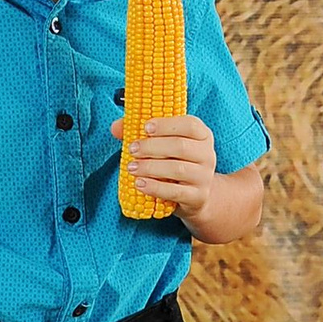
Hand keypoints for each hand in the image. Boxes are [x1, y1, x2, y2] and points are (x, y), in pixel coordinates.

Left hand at [111, 111, 218, 227]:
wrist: (195, 195)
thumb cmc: (175, 162)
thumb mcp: (164, 145)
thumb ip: (141, 133)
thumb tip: (115, 127)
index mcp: (202, 135)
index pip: (190, 125)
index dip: (167, 124)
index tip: (145, 127)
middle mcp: (207, 154)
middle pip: (180, 146)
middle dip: (152, 147)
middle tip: (132, 149)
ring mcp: (204, 177)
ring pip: (177, 169)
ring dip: (150, 167)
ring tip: (131, 167)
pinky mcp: (197, 196)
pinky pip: (175, 191)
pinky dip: (155, 187)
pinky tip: (139, 184)